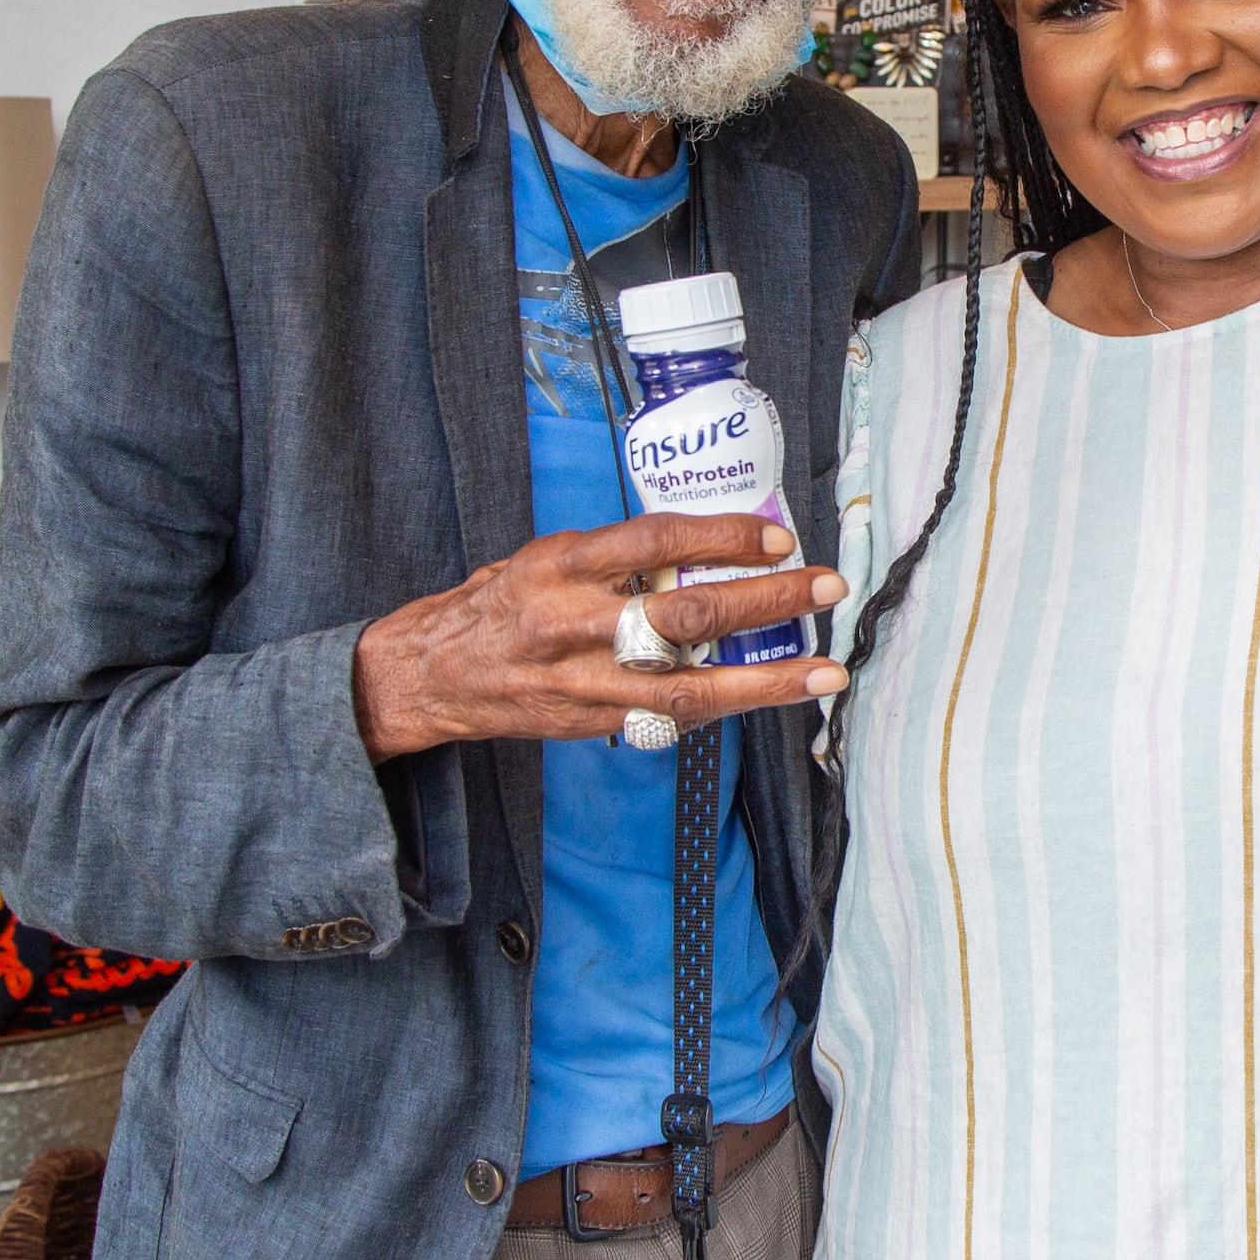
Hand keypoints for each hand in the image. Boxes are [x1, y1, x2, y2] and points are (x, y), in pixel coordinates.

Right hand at [349, 514, 847, 759]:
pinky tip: (772, 697)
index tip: (777, 535)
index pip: (655, 540)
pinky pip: (672, 716)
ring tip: (826, 671)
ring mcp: (587, 682)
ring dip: (768, 679)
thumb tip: (703, 547)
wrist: (433, 674)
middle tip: (824, 587)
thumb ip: (618, 557)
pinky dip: (726, 704)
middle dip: (767, 600)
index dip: (722, 536)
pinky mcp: (594, 724)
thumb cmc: (499, 604)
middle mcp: (575, 623)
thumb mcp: (548, 558)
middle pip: (687, 613)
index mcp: (562, 565)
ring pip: (693, 684)